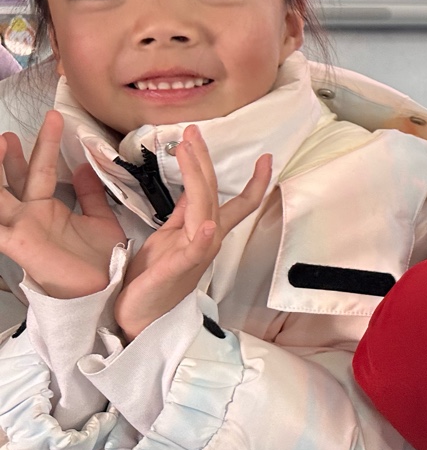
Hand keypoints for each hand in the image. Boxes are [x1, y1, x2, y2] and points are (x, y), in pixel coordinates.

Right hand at [0, 111, 124, 298]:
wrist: (106, 291)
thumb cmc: (102, 261)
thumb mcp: (100, 220)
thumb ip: (90, 194)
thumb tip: (82, 167)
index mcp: (46, 209)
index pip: (40, 169)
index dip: (43, 145)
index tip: (51, 119)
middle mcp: (29, 216)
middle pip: (12, 178)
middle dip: (6, 155)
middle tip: (5, 133)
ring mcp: (19, 228)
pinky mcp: (15, 243)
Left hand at [113, 126, 270, 339]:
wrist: (137, 318)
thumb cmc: (152, 280)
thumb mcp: (168, 238)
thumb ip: (183, 214)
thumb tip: (192, 187)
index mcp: (204, 233)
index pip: (235, 202)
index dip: (253, 181)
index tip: (266, 157)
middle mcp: (207, 240)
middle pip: (213, 195)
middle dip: (204, 161)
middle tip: (193, 131)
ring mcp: (195, 255)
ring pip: (204, 211)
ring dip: (197, 180)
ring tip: (187, 150)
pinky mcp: (177, 270)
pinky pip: (194, 251)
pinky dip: (203, 236)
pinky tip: (207, 223)